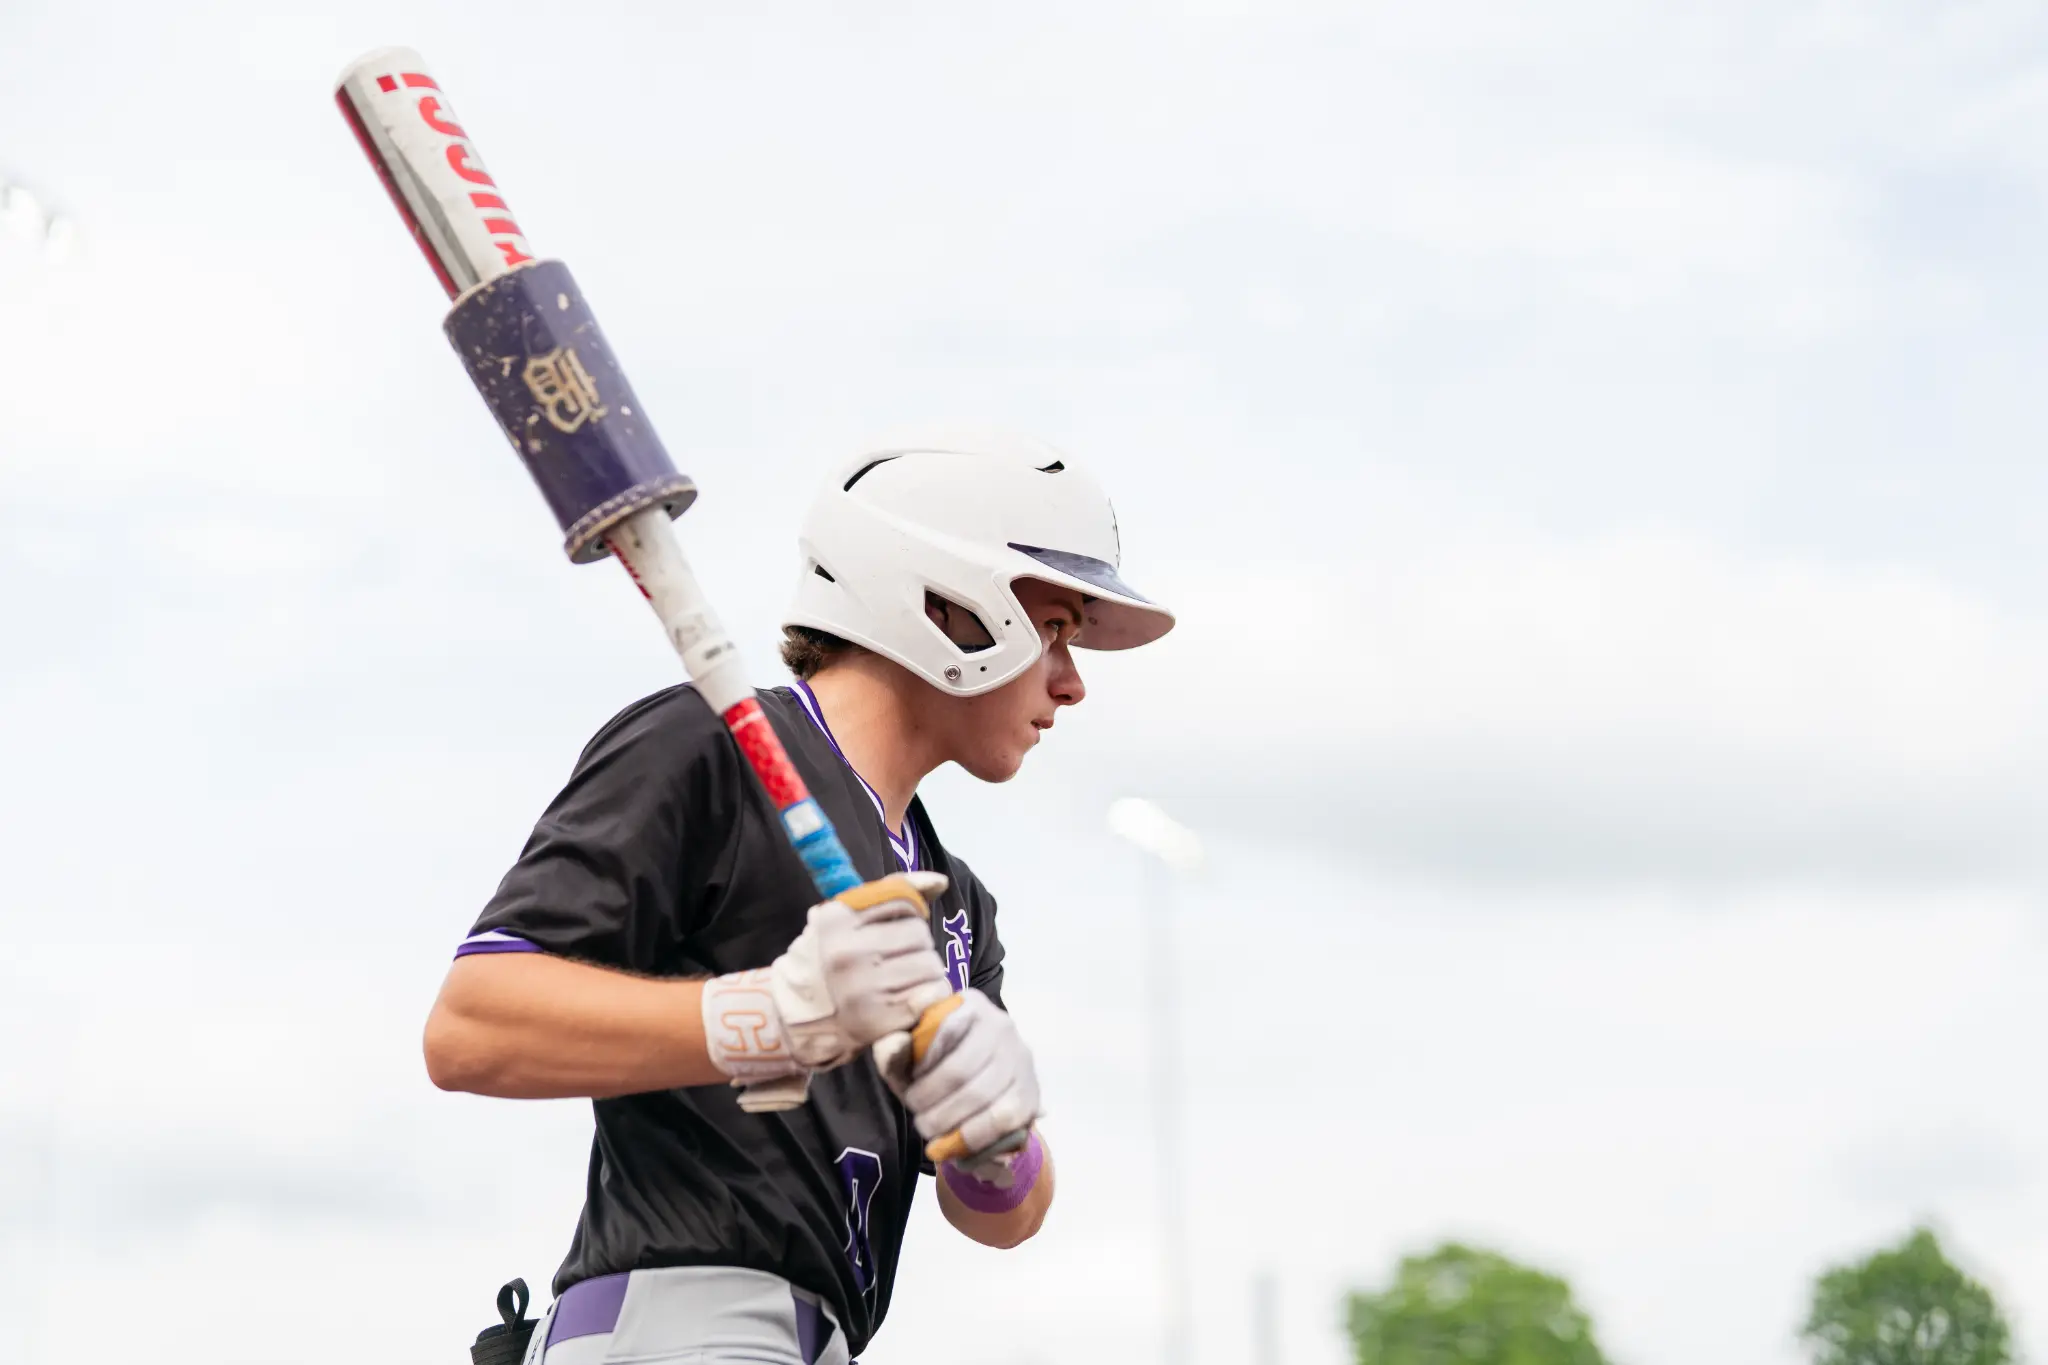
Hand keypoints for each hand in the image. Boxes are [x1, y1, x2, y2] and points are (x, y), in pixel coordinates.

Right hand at [773, 870, 953, 1067]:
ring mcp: (860, 990)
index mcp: (835, 921)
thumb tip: (941, 882)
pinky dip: (931, 996)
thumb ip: (893, 892)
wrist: (797, 1014)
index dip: (909, 914)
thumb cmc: (830, 958)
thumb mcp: (847, 917)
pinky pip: (932, 996)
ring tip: (904, 980)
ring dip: (927, 972)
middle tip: (899, 960)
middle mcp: (845, 954)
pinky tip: (912, 1000)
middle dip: (918, 946)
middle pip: (920, 935)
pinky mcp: (877, 1021)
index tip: (898, 928)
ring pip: (930, 965)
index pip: (903, 901)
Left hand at [889, 988, 1041, 1161]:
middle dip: (930, 1102)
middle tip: (918, 1118)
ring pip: (979, 1095)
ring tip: (930, 1130)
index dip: (921, 1069)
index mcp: (968, 1005)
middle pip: (959, 1071)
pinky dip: (971, 1136)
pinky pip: (1000, 1118)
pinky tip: (953, 1143)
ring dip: (947, 1121)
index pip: (943, 1032)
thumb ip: (896, 1050)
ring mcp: (1019, 1058)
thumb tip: (890, 1045)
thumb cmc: (939, 1064)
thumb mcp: (912, 1053)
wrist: (985, 1082)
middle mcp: (1000, 1024)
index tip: (909, 1091)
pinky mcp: (1030, 1091)